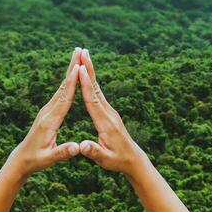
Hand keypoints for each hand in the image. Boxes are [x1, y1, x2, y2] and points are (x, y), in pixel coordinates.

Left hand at [9, 48, 85, 176]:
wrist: (23, 158)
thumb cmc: (37, 159)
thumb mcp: (49, 158)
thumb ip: (62, 152)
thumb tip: (76, 148)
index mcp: (50, 121)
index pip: (64, 99)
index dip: (72, 84)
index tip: (78, 68)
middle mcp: (48, 111)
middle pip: (62, 86)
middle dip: (71, 68)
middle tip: (78, 50)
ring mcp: (47, 110)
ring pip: (61, 87)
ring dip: (70, 71)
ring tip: (77, 56)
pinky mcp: (48, 111)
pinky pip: (60, 92)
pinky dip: (68, 81)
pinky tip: (72, 74)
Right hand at [76, 48, 147, 173]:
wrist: (132, 159)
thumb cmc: (117, 160)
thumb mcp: (104, 159)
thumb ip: (94, 152)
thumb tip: (83, 146)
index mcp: (105, 123)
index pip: (93, 100)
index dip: (85, 85)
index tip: (79, 69)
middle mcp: (109, 113)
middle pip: (96, 87)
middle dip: (88, 69)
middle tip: (82, 51)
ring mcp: (110, 111)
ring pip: (98, 88)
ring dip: (90, 71)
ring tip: (84, 55)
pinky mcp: (109, 112)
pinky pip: (98, 93)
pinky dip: (92, 81)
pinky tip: (87, 74)